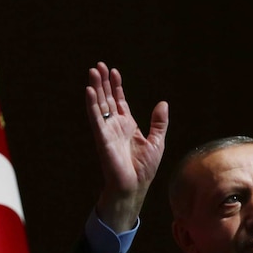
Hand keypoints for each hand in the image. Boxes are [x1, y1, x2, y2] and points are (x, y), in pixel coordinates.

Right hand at [86, 62, 167, 231]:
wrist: (134, 187)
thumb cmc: (144, 169)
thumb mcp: (157, 141)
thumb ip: (159, 122)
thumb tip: (163, 103)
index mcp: (127, 125)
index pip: (119, 101)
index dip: (116, 86)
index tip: (114, 71)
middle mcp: (115, 126)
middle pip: (107, 99)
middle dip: (103, 82)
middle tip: (98, 66)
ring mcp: (107, 131)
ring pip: (99, 105)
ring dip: (96, 88)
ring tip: (93, 71)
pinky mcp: (102, 138)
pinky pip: (95, 118)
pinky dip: (92, 104)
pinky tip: (89, 91)